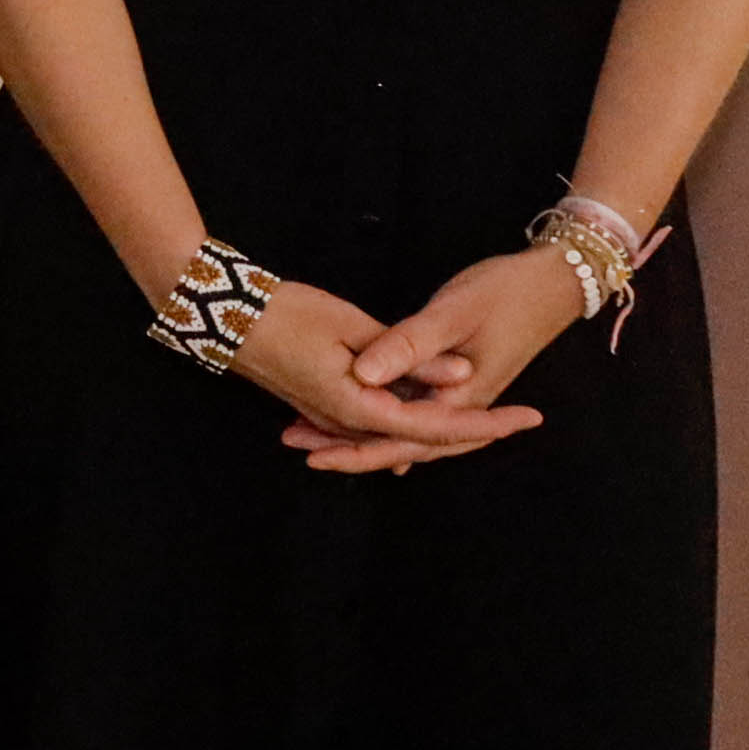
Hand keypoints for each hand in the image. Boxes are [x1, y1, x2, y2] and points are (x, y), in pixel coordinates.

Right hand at [221, 278, 543, 473]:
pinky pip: (373, 420)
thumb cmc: (284, 312)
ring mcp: (331, 415)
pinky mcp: (320, 401)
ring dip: (438, 425)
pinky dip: (404, 416)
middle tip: (519, 418)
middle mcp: (347, 421)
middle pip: (421, 437)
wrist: (219, 312)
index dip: (486, 423)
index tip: (529, 417)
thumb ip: (408, 353)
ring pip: (397, 431)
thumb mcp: (350, 323)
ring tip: (488, 415)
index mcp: (359, 407)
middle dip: (471, 429)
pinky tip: (424, 403)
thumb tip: (460, 373)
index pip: (436, 426)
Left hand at [272, 250, 584, 473]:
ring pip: (410, 430)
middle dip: (355, 451)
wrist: (549, 283)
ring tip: (315, 439)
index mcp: (462, 398)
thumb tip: (365, 375)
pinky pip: (417, 410)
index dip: (359, 451)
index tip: (318, 459)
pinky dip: (385, 417)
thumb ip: (410, 345)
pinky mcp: (456, 380)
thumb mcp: (453, 314)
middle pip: (406, 445)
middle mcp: (462, 405)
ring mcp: (460, 395)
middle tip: (305, 454)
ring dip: (367, 436)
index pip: (407, 440)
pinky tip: (358, 418)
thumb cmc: (504, 294)